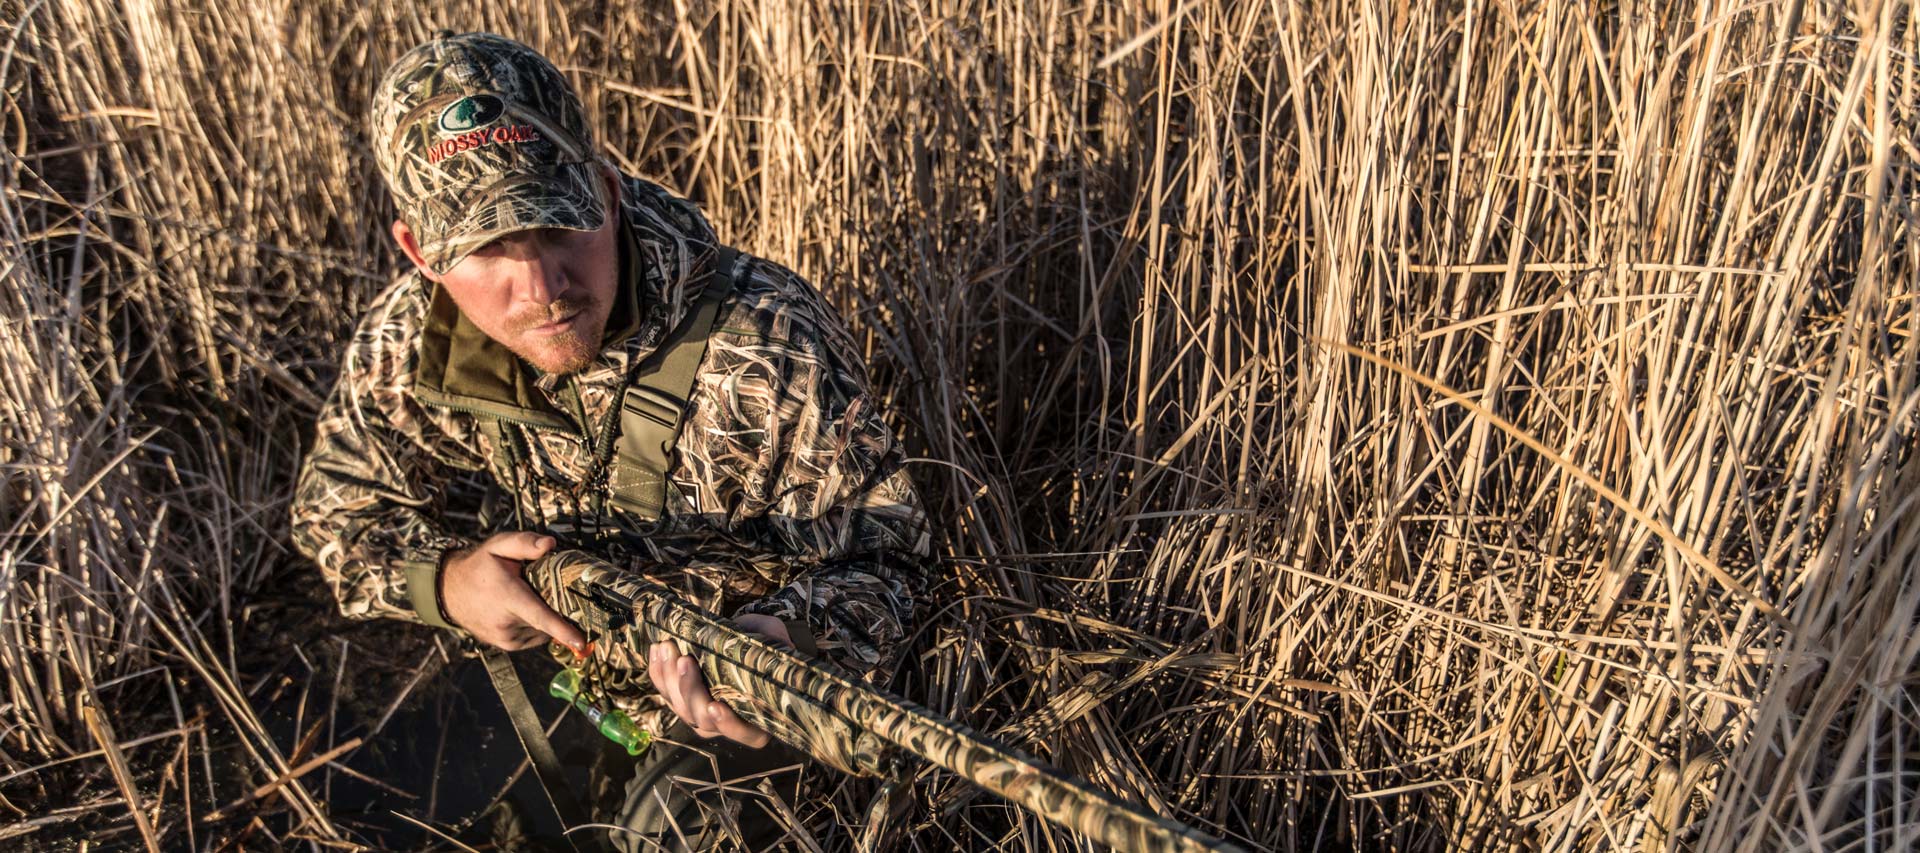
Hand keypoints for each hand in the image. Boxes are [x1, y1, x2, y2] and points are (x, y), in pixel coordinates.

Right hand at [440, 532, 589, 655]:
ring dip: (544, 615)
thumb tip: (550, 544)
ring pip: (543, 629)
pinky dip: (536, 624)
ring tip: (526, 597)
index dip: (563, 631)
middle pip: (548, 619)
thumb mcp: (499, 545)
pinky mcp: (508, 645)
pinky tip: (523, 609)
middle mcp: (506, 622)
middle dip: (556, 606)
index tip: (581, 642)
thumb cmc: (479, 566)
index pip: (540, 617)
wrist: (450, 591)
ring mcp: (506, 637)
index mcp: (508, 597)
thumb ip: (525, 543)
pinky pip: (535, 636)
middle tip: (544, 587)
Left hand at [648, 614, 790, 747]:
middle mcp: (728, 721)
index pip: (746, 733)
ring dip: (670, 680)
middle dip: (690, 690)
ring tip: (668, 649)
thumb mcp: (774, 636)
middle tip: (685, 660)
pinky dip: (659, 673)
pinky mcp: (683, 699)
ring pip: (682, 708)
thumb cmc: (764, 640)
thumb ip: (776, 641)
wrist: (743, 633)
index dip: (729, 724)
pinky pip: (667, 693)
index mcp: (759, 715)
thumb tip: (775, 644)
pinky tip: (657, 651)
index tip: (716, 706)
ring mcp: (703, 712)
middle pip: (704, 720)